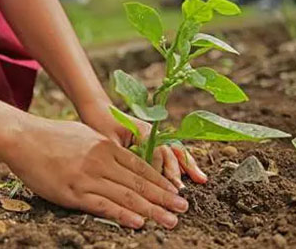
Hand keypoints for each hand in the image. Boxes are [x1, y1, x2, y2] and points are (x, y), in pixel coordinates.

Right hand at [4, 119, 188, 228]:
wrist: (23, 138)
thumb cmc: (51, 136)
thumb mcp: (84, 135)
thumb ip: (104, 147)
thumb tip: (119, 157)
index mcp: (105, 147)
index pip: (140, 167)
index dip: (161, 181)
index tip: (175, 192)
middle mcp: (101, 161)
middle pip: (139, 183)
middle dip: (164, 197)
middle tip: (183, 209)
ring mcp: (87, 177)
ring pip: (126, 196)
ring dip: (151, 210)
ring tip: (170, 220)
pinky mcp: (73, 192)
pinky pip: (102, 205)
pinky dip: (123, 215)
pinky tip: (139, 222)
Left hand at [78, 102, 207, 188]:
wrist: (98, 110)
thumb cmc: (100, 124)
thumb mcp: (108, 141)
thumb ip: (122, 155)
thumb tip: (131, 176)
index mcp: (142, 130)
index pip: (156, 152)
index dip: (159, 170)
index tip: (163, 186)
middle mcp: (153, 132)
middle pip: (169, 152)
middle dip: (176, 171)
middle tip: (180, 190)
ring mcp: (155, 136)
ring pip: (175, 152)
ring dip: (187, 166)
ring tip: (201, 179)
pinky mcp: (154, 141)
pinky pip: (171, 152)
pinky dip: (183, 163)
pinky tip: (195, 174)